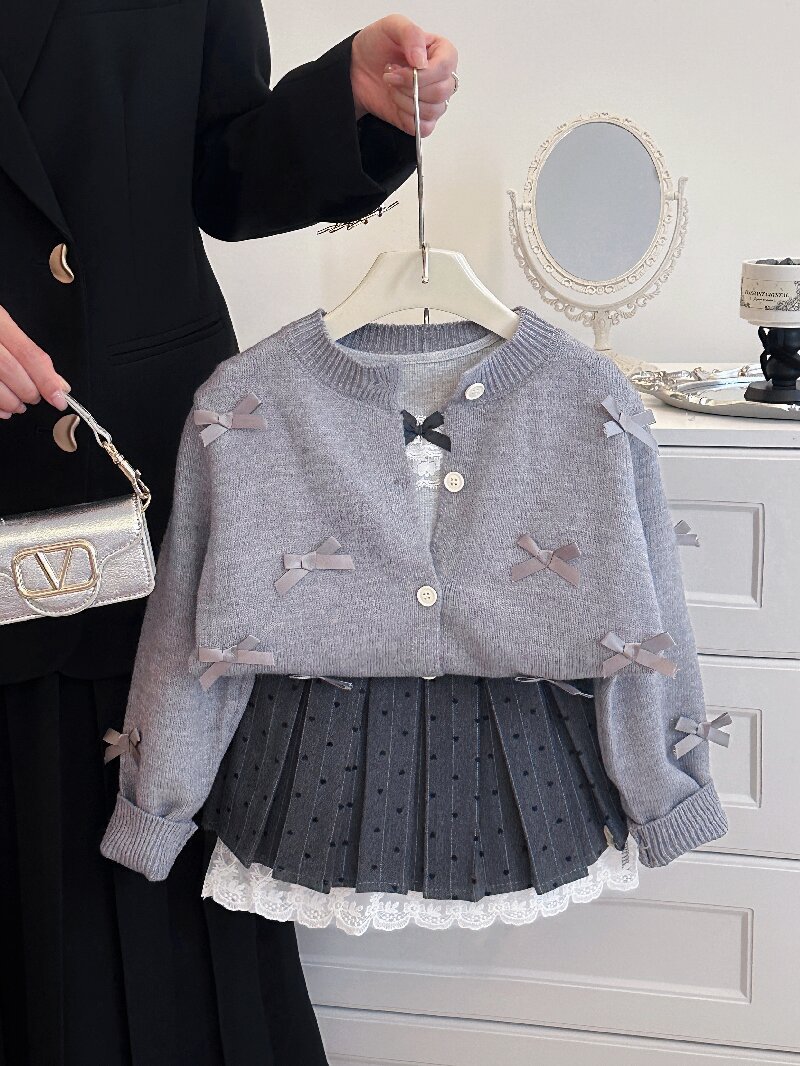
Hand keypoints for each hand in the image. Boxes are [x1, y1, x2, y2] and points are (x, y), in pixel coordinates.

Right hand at [0, 304, 69, 417]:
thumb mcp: (2, 325)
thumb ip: (28, 351)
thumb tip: (57, 381)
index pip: (28, 354)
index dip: (47, 380)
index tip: (60, 398)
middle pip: (10, 370)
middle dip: (29, 391)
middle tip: (36, 398)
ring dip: (12, 402)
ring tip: (19, 405)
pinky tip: (3, 409)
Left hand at [350, 15, 457, 136]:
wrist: (356, 69)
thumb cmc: (375, 46)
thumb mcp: (391, 26)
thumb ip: (410, 34)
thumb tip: (422, 61)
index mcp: (441, 52)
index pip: (446, 67)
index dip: (424, 73)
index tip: (401, 67)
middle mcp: (441, 77)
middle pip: (442, 91)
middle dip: (410, 87)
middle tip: (391, 76)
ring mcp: (433, 101)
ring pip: (433, 110)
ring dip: (405, 101)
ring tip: (392, 88)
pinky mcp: (422, 119)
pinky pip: (424, 128)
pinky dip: (407, 118)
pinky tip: (396, 104)